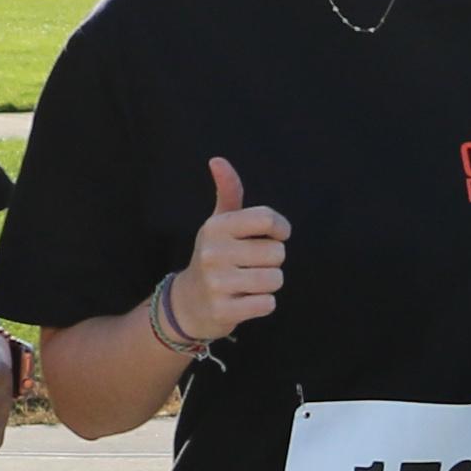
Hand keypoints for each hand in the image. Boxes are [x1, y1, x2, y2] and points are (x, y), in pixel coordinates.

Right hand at [173, 154, 289, 341]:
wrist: (189, 303)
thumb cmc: (215, 257)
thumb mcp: (219, 223)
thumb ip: (228, 192)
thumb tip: (217, 159)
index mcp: (216, 226)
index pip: (267, 219)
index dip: (281, 229)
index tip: (275, 235)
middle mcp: (213, 252)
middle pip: (276, 253)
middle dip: (271, 261)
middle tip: (250, 265)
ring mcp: (217, 283)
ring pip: (275, 279)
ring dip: (269, 284)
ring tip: (248, 283)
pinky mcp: (223, 311)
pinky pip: (267, 304)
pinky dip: (263, 304)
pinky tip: (244, 300)